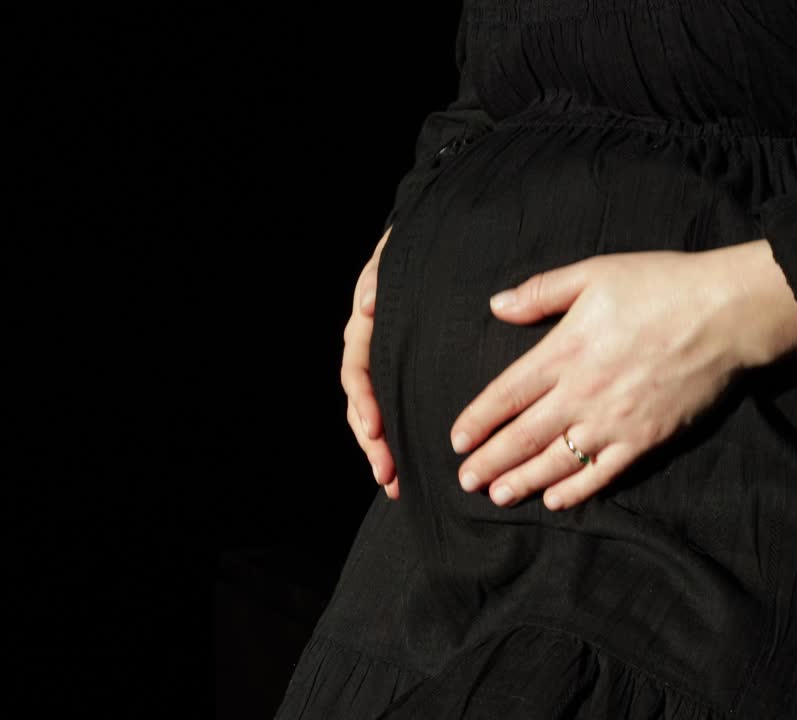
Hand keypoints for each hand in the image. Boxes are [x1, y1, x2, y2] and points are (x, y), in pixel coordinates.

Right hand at [342, 226, 399, 498]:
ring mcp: (389, 367)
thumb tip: (365, 306)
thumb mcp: (395, 257)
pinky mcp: (407, 377)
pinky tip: (410, 468)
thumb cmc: (418, 249)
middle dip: (372, 444)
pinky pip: (397, 413)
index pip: (356, 372)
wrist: (440, 245)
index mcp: (366, 329)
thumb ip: (378, 278)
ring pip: (376, 417)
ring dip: (383, 452)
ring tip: (395, 484)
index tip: (375, 429)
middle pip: (362, 406)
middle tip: (387, 475)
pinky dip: (400, 441)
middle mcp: (372, 352)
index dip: (363, 403)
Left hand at [449, 240, 796, 510]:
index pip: (506, 395)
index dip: (478, 421)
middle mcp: (582, 393)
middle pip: (523, 436)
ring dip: (522, 481)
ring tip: (497, 495)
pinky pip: (603, 473)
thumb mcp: (593, 273)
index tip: (456, 441)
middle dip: (490, 461)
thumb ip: (540, 293)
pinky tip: (554, 500)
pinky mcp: (646, 439)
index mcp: (563, 352)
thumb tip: (496, 306)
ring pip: (557, 461)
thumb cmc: (660, 285)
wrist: (728, 312)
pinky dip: (576, 490)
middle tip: (465, 482)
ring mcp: (614, 421)